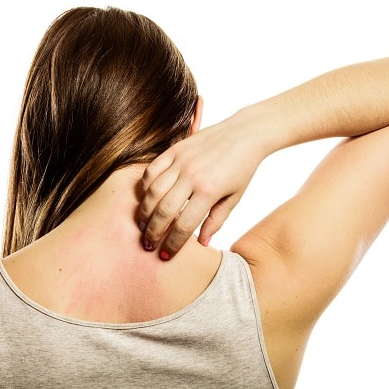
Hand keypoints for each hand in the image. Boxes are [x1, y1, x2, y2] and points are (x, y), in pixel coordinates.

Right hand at [138, 112, 262, 258]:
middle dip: (153, 232)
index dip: (173, 244)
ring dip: (144, 212)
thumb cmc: (242, 168)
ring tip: (142, 225)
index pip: (184, 225)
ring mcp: (181, 161)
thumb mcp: (235, 198)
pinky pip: (152, 170)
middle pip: (163, 211)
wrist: (245, 133)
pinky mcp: (175, 149)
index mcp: (209, 192)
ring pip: (152, 191)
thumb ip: (217, 220)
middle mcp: (192, 176)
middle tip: (148, 245)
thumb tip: (202, 243)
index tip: (167, 255)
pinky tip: (146, 198)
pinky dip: (145, 186)